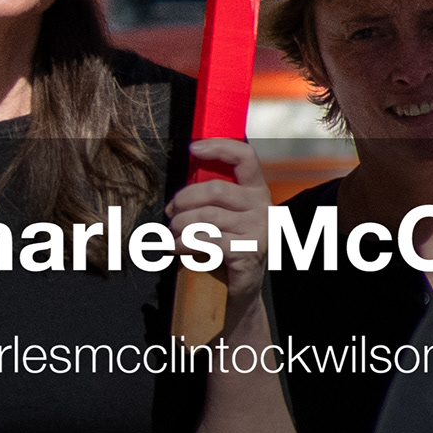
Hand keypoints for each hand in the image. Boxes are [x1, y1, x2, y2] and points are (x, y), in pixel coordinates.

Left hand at [168, 140, 269, 301]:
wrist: (242, 285)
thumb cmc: (226, 243)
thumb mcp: (223, 213)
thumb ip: (211, 193)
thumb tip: (184, 172)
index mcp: (256, 189)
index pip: (245, 156)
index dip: (219, 147)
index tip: (193, 148)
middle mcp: (262, 206)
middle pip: (215, 190)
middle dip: (183, 200)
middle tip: (169, 213)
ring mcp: (258, 230)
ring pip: (207, 217)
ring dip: (180, 225)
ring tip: (171, 233)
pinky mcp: (248, 252)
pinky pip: (207, 240)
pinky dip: (183, 243)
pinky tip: (175, 247)